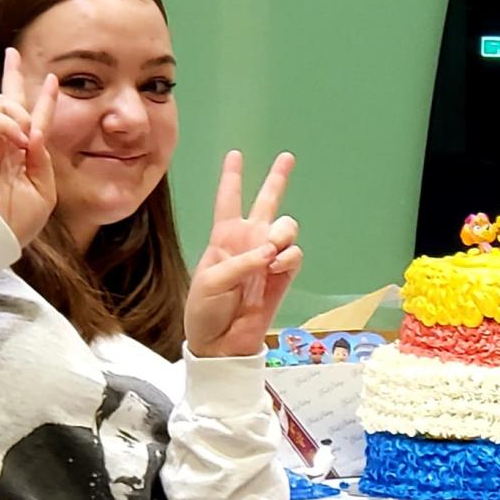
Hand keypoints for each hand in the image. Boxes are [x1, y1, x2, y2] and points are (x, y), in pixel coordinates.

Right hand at [0, 47, 57, 246]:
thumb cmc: (18, 220)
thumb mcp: (44, 190)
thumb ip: (43, 159)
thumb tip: (35, 132)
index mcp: (23, 155)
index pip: (34, 119)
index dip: (45, 99)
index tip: (53, 79)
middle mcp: (6, 144)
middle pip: (9, 100)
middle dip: (12, 76)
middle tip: (13, 53)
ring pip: (2, 105)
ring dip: (21, 115)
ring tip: (27, 140)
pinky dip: (10, 125)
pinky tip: (19, 142)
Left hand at [185, 151, 301, 357]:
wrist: (220, 345)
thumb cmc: (205, 311)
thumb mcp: (211, 282)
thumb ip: (241, 262)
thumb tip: (270, 252)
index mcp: (224, 238)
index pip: (228, 200)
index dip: (232, 177)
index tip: (235, 154)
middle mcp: (249, 242)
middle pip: (266, 202)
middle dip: (277, 180)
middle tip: (287, 157)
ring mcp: (268, 258)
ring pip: (286, 227)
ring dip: (282, 232)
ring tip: (271, 249)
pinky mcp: (283, 277)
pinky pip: (294, 255)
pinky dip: (288, 257)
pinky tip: (276, 265)